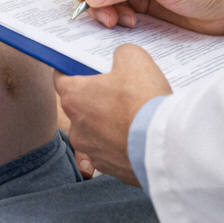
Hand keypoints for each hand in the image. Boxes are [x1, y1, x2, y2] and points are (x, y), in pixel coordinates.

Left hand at [55, 44, 170, 182]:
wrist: (162, 145)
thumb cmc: (143, 100)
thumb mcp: (134, 58)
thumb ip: (121, 54)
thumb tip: (121, 60)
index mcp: (74, 97)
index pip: (61, 78)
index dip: (73, 69)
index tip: (85, 67)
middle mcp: (76, 126)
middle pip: (80, 106)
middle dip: (96, 98)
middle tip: (120, 90)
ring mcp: (90, 149)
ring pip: (95, 131)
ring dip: (108, 124)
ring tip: (134, 116)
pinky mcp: (108, 167)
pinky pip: (110, 151)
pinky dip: (121, 144)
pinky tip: (139, 136)